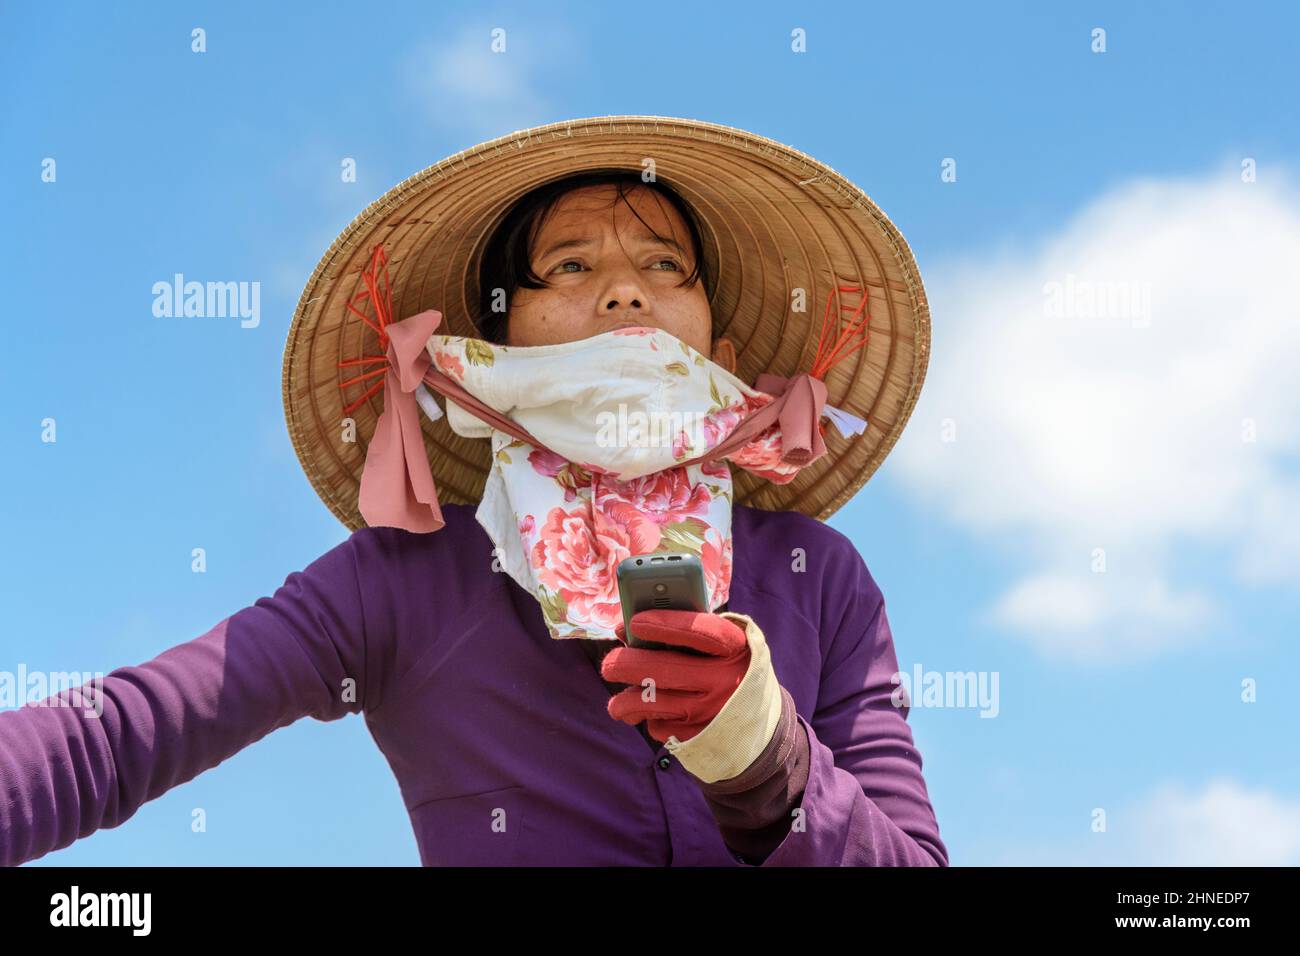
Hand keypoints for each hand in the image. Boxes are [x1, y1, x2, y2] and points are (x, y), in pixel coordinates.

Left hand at [603, 609, 750, 743]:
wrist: (760, 724)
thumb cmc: (727, 670)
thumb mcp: (720, 646)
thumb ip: (681, 633)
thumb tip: (625, 631)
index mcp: (736, 648)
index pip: (701, 632)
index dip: (666, 624)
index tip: (635, 621)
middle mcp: (728, 681)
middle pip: (666, 670)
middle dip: (627, 665)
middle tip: (609, 664)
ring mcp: (714, 712)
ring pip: (654, 704)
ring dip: (625, 702)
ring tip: (617, 703)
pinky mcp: (701, 738)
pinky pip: (661, 727)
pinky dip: (649, 720)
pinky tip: (650, 716)